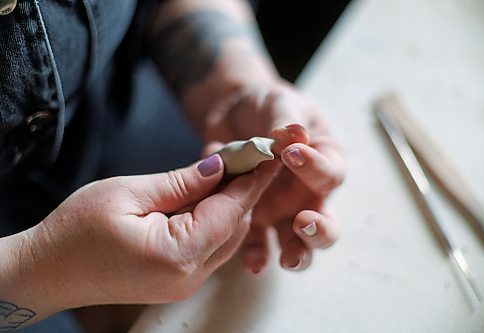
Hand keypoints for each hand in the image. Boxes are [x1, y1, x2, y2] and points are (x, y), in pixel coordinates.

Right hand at [15, 154, 278, 316]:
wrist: (47, 271)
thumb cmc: (76, 231)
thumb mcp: (129, 193)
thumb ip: (181, 182)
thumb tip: (219, 166)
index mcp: (178, 254)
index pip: (231, 209)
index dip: (253, 178)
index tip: (269, 153)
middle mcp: (189, 276)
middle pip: (235, 225)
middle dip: (246, 188)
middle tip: (248, 155)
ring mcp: (185, 283)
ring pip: (227, 236)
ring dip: (232, 203)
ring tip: (231, 170)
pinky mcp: (178, 280)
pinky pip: (212, 247)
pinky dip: (217, 219)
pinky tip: (211, 195)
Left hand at [203, 80, 345, 272]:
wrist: (233, 115)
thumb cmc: (266, 105)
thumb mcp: (279, 103)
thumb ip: (285, 121)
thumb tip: (293, 134)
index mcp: (322, 162)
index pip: (330, 173)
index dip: (315, 168)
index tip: (293, 154)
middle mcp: (306, 193)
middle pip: (326, 223)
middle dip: (320, 231)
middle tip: (304, 222)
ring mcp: (280, 211)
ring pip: (297, 243)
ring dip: (296, 254)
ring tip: (286, 259)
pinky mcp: (252, 219)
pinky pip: (257, 243)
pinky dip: (256, 254)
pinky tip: (252, 263)